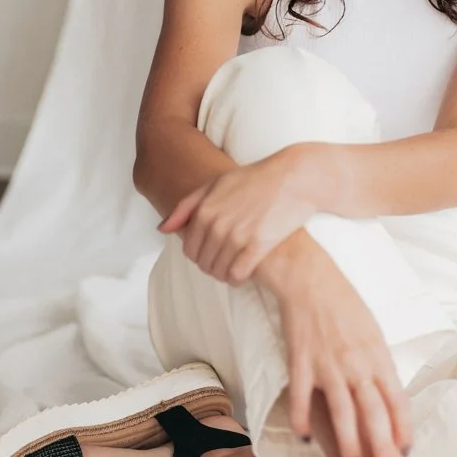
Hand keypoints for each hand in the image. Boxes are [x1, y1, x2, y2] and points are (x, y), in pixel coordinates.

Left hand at [157, 146, 321, 283]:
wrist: (294, 179)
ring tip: (234, 267)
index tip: (210, 253)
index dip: (198, 255)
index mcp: (204, 210)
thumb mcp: (216, 184)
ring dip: (224, 274)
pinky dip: (238, 278)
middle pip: (203, 263)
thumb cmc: (255, 180)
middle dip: (211, 266)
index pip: (189, 249)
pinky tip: (245, 272)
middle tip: (224, 261)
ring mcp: (237, 236)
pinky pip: (237, 275)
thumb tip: (162, 229)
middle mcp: (217, 224)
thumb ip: (186, 206)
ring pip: (218, 271)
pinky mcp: (258, 246)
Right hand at [275, 249, 413, 456]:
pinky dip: (303, 419)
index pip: (397, 398)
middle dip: (381, 445)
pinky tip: (305, 437)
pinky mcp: (301, 361)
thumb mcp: (371, 331)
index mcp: (377, 354)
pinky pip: (301, 397)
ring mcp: (328, 363)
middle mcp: (356, 362)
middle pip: (374, 411)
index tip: (406, 451)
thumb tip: (387, 391)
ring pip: (342, 410)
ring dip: (348, 441)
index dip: (403, 427)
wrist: (310, 278)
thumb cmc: (343, 303)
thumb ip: (378, 362)